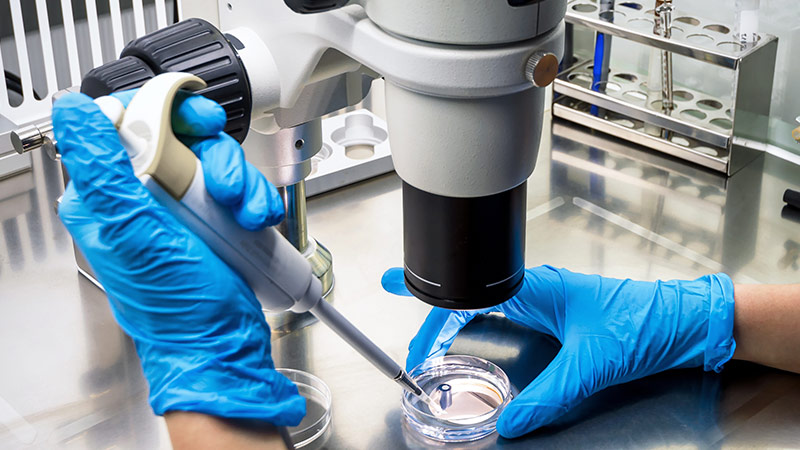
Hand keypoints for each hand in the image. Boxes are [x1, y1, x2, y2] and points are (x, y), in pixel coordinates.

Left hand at [53, 90, 304, 424]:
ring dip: (239, 181)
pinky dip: (253, 198)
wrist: (223, 345)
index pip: (123, 124)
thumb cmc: (177, 309)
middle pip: (178, 135)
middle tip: (222, 183)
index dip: (161, 111)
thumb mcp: (137, 235)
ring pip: (213, 158)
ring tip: (244, 214)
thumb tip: (72, 113)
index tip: (192, 122)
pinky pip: (236, 185)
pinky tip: (255, 221)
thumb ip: (102, 170)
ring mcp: (180, 208)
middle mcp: (141, 199)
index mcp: (106, 197)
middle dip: (212, 154)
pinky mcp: (213, 219)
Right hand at [406, 265, 735, 437]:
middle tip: (408, 330)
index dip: (431, 305)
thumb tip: (511, 424)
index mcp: (537, 287)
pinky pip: (506, 315)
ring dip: (455, 318)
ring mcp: (548, 300)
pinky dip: (479, 324)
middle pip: (470, 299)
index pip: (469, 295)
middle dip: (434, 313)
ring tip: (430, 334)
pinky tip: (475, 334)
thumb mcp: (591, 364)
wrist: (687, 322)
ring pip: (486, 305)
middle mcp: (538, 289)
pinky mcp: (560, 314)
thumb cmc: (646, 323)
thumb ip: (548, 397)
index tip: (402, 301)